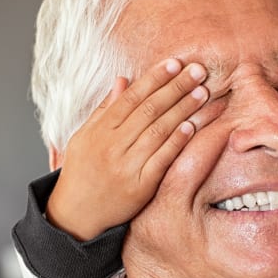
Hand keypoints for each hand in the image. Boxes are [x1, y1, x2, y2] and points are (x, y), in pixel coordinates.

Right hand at [46, 58, 209, 240]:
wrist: (75, 214)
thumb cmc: (83, 171)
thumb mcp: (85, 136)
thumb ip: (105, 109)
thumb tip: (123, 80)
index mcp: (99, 131)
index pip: (131, 98)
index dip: (154, 79)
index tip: (174, 63)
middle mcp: (112, 146)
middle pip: (149, 110)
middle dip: (175, 88)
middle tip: (197, 71)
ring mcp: (127, 166)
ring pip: (158, 131)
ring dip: (183, 110)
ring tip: (202, 92)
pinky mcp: (140, 186)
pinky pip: (162, 159)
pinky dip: (176, 141)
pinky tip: (192, 126)